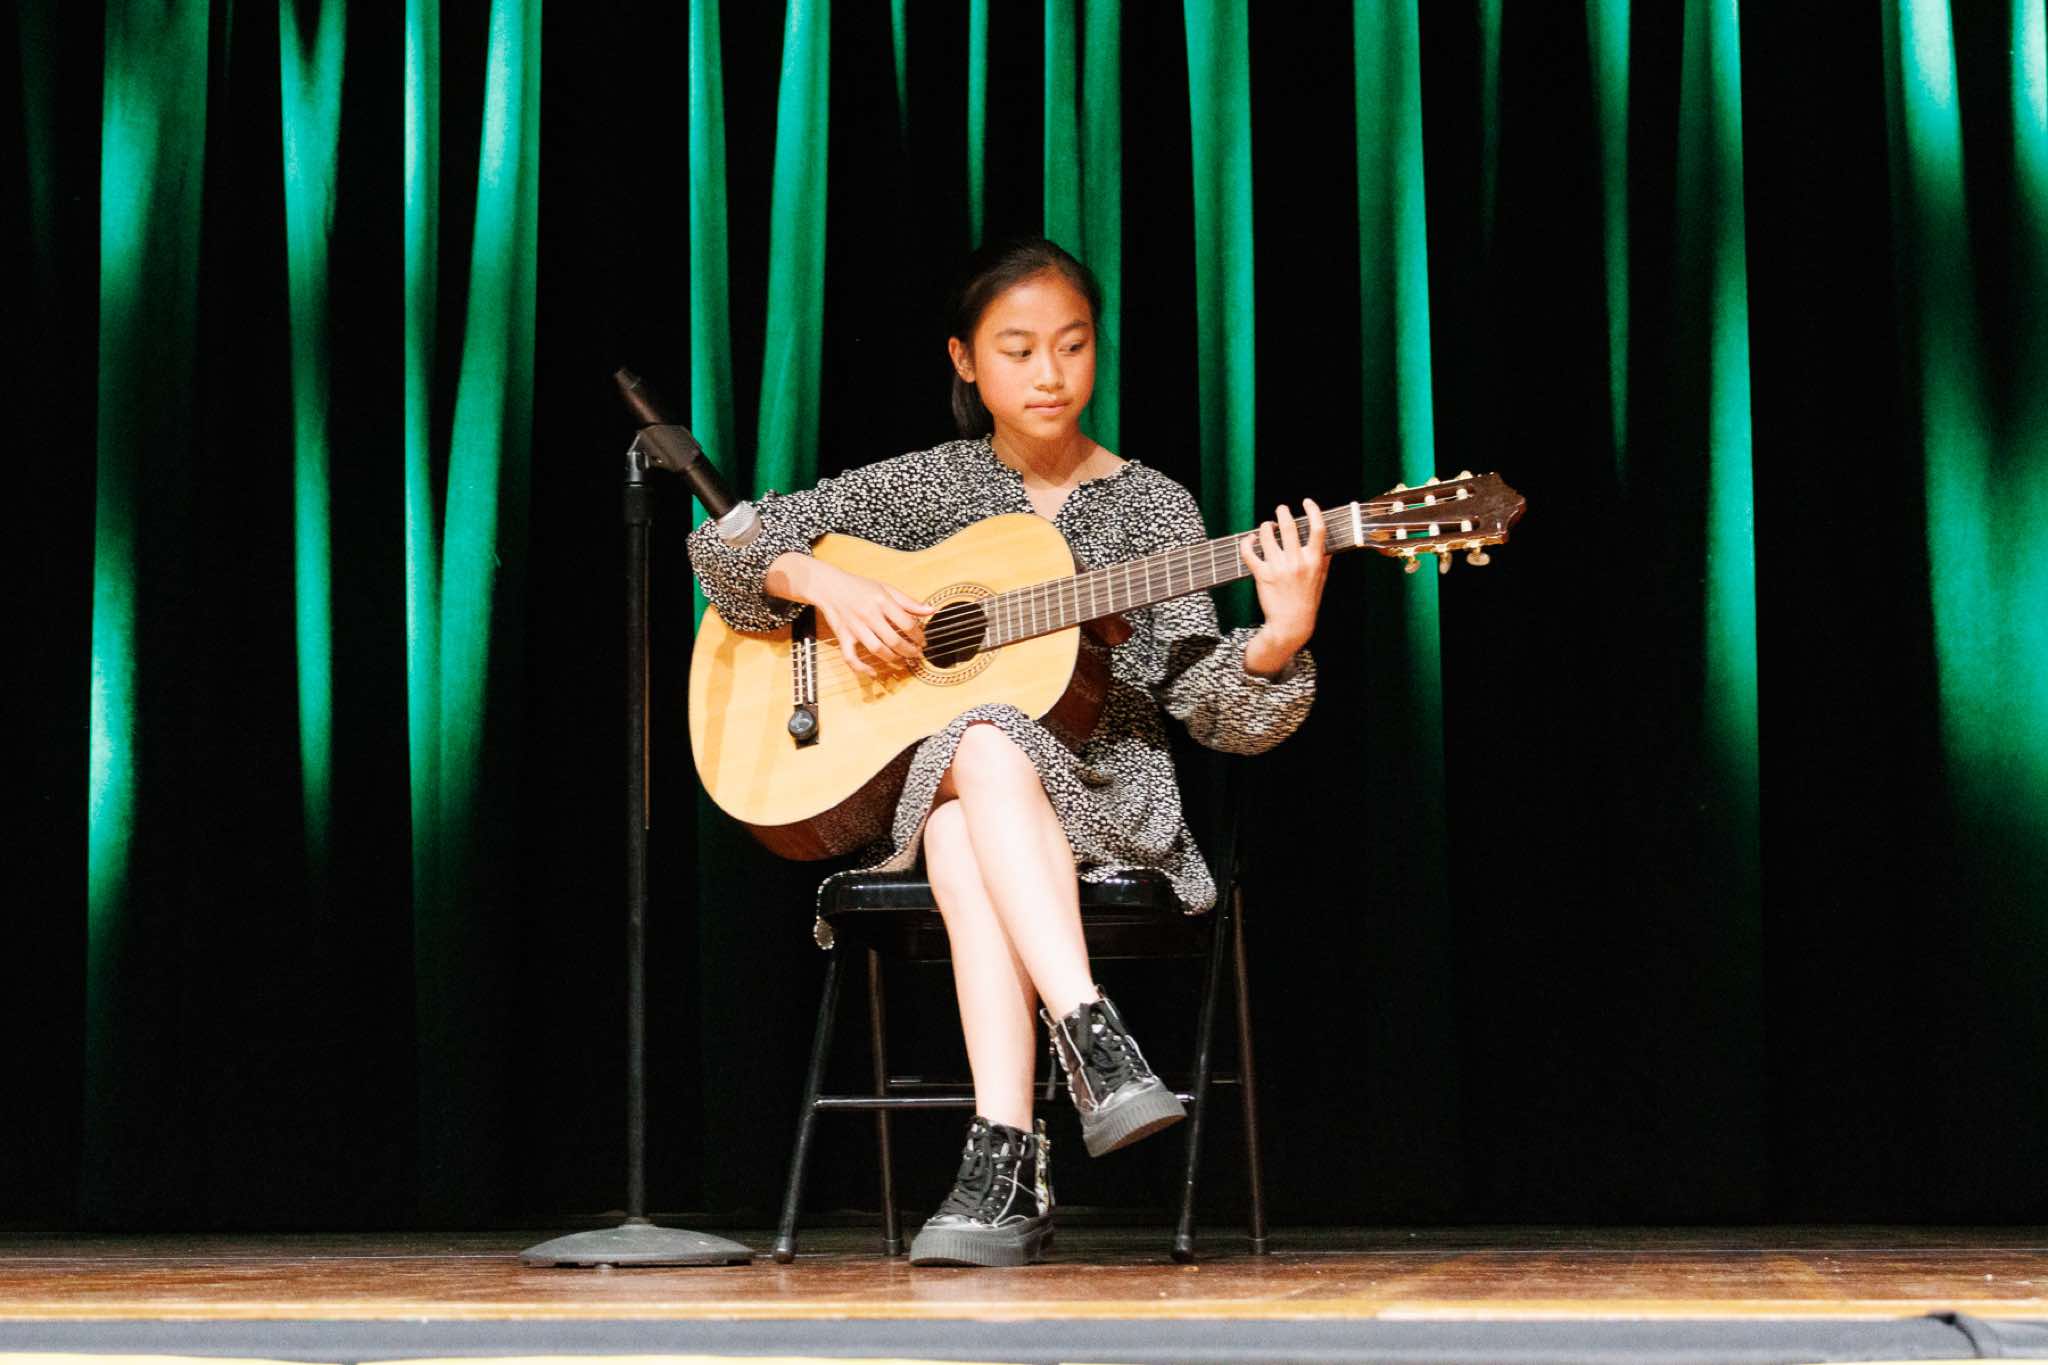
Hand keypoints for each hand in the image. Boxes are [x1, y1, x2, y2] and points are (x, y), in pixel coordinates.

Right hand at [800, 559, 934, 678]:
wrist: (829, 586)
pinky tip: (873, 673)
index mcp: (881, 601)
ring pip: (877, 650)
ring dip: (893, 659)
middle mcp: (869, 614)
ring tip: (902, 661)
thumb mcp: (886, 589)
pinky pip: (850, 657)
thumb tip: (931, 610)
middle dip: (909, 651)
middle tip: (916, 654)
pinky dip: (861, 668)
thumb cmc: (859, 587)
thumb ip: (908, 602)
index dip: (918, 635)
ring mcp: (855, 627)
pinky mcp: (843, 636)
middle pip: (894, 640)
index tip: (922, 641)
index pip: (906, 622)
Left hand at [1238, 500, 1329, 673]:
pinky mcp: (1262, 575)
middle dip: (1283, 512)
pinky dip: (1247, 542)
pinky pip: (1250, 552)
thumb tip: (1326, 544)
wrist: (1291, 624)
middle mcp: (1297, 562)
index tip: (1307, 502)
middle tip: (1281, 509)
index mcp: (1314, 561)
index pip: (1318, 529)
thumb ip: (1324, 560)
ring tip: (1267, 526)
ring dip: (1266, 526)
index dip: (1313, 511)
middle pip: (1290, 526)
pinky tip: (1250, 540)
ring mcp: (1279, 568)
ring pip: (1268, 536)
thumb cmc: (1307, 601)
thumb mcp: (1322, 580)